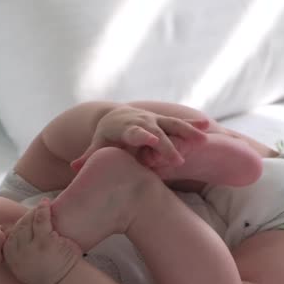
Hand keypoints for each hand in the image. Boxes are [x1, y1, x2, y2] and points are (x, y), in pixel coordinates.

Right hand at [3, 199, 81, 283]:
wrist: (66, 281)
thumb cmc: (51, 273)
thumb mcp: (26, 268)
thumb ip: (20, 254)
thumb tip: (15, 235)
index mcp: (12, 261)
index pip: (10, 238)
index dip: (17, 227)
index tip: (25, 221)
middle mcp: (19, 254)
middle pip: (18, 228)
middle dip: (25, 218)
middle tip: (34, 213)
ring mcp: (31, 247)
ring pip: (27, 223)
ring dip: (33, 213)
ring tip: (41, 207)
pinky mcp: (45, 242)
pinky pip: (40, 221)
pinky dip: (42, 210)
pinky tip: (46, 203)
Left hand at [71, 105, 208, 170]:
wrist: (114, 116)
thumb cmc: (107, 136)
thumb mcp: (98, 145)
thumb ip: (89, 156)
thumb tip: (75, 167)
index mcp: (126, 128)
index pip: (135, 132)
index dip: (143, 135)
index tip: (151, 140)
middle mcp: (142, 121)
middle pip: (157, 133)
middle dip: (167, 145)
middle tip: (177, 161)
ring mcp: (155, 120)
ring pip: (173, 125)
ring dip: (188, 132)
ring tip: (203, 140)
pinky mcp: (164, 121)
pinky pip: (180, 123)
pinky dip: (193, 125)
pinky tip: (208, 127)